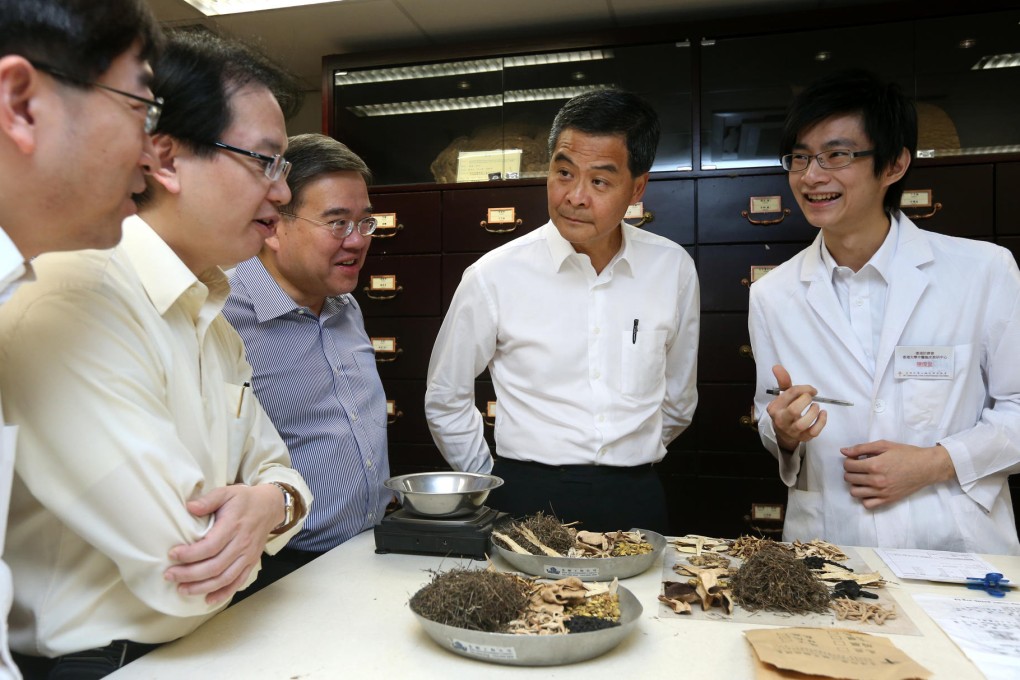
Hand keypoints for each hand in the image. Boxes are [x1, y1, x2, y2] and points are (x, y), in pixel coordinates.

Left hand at [164, 483, 282, 604]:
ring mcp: (248, 555)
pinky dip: (223, 593)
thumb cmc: (244, 500)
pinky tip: (208, 599)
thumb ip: (208, 500)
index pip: (210, 546)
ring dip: (202, 587)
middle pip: (214, 566)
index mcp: (233, 526)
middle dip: (189, 574)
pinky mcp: (251, 562)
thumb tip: (188, 507)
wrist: (270, 506)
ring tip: (182, 589)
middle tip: (170, 575)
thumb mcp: (227, 492)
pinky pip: (238, 581)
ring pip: (224, 578)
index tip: (172, 554)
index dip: (190, 554)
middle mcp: (242, 544)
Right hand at [765, 364, 826, 451]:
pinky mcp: (803, 437)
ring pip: (803, 423)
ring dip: (813, 412)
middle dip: (806, 400)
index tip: (811, 390)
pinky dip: (821, 422)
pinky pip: (814, 432)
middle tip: (811, 398)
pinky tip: (823, 414)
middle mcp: (781, 420)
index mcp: (774, 408)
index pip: (789, 393)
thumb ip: (783, 381)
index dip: (803, 388)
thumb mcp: (783, 396)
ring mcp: (792, 430)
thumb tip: (777, 366)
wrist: (784, 433)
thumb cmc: (786, 410)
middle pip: (794, 410)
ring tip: (816, 406)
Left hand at [841, 440, 955, 508]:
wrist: (926, 467)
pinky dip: (864, 498)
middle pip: (849, 478)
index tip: (855, 459)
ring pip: (855, 493)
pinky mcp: (888, 500)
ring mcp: (882, 492)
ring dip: (855, 484)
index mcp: (874, 465)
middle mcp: (876, 480)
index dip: (848, 460)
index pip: (848, 466)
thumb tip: (843, 451)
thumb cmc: (906, 454)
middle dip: (850, 471)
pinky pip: (867, 504)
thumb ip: (862, 448)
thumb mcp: (884, 445)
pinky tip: (869, 489)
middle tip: (859, 467)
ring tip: (863, 478)